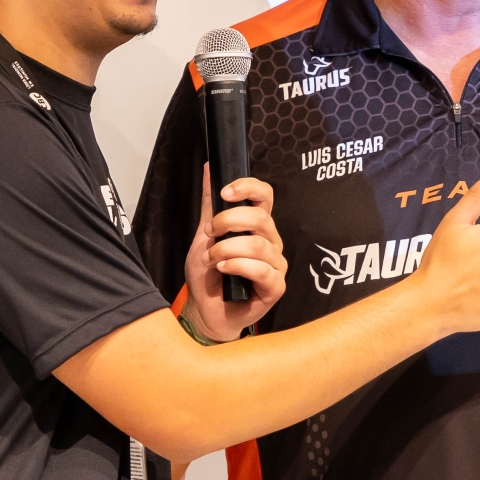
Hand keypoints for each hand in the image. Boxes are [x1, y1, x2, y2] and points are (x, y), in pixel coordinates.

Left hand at [182, 169, 285, 340]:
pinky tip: (222, 269)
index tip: (225, 193)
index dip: (248, 188)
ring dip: (227, 249)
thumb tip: (210, 167)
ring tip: (211, 259)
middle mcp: (271, 242)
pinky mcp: (276, 287)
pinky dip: (237, 267)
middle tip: (209, 233)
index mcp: (258, 226)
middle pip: (261, 218)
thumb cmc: (209, 275)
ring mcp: (276, 265)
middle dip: (228, 221)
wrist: (207, 311)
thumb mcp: (203, 236)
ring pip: (258, 245)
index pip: (265, 196)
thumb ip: (209, 205)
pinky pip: (261, 271)